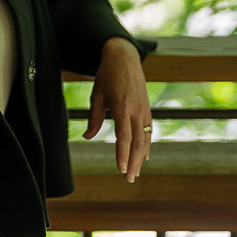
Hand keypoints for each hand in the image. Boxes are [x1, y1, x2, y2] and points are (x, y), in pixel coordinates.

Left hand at [82, 36, 151, 182]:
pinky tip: (144, 156)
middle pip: (137, 142)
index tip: (121, 169)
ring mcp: (144, 110)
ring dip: (140, 157)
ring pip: (145, 138)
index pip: (123, 136)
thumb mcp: (96, 95)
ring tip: (135, 173)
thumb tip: (88, 137)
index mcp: (122, 107)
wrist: (124, 58)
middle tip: (129, 179)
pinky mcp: (147, 109)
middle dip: (133, 162)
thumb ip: (94, 118)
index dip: (122, 154)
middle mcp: (136, 110)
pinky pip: (148, 130)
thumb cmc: (107, 75)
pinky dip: (146, 145)